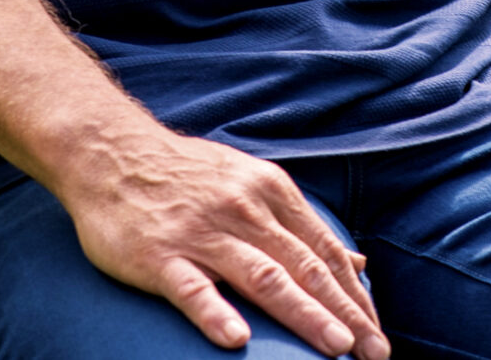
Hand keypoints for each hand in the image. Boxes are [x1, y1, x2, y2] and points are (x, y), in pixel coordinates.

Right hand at [56, 121, 387, 357]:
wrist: (111, 151)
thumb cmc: (187, 176)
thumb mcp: (253, 184)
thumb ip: (302, 225)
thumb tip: (357, 261)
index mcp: (271, 193)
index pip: (325, 251)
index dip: (356, 295)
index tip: (379, 334)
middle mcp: (244, 210)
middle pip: (305, 268)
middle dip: (346, 313)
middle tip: (376, 354)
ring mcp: (202, 233)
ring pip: (264, 277)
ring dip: (304, 314)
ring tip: (336, 348)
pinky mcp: (160, 254)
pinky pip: (192, 289)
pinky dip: (216, 313)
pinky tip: (237, 340)